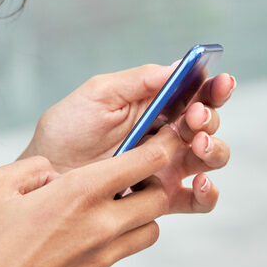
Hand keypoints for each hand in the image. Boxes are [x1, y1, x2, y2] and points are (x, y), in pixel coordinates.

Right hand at [0, 128, 182, 266]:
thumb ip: (32, 166)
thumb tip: (51, 170)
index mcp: (78, 194)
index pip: (144, 163)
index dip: (161, 145)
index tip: (164, 135)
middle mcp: (99, 227)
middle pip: (159, 199)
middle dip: (156, 179)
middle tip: (137, 169)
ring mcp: (99, 258)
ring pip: (150, 230)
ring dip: (142, 211)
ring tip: (115, 200)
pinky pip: (123, 252)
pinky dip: (120, 236)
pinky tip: (89, 227)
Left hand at [20, 63, 234, 212]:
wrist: (45, 173)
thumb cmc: (67, 129)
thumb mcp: (98, 95)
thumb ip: (138, 81)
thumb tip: (178, 66)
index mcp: (155, 104)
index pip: (195, 91)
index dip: (214, 86)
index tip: (222, 82)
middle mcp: (167, 134)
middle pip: (208, 123)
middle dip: (209, 116)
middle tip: (195, 116)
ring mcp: (167, 166)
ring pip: (210, 158)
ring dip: (215, 149)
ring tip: (198, 145)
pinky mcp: (162, 198)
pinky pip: (198, 199)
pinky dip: (209, 192)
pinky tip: (200, 183)